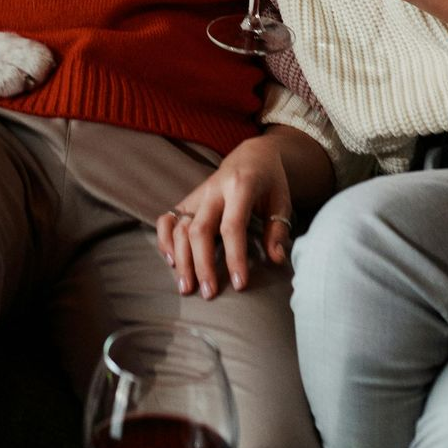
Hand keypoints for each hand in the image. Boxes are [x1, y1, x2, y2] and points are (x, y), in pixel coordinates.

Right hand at [156, 136, 294, 298]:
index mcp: (240, 186)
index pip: (232, 226)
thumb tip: (276, 260)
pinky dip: (164, 240)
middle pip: (199, 230)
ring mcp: (197, 194)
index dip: (234, 257)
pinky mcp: (187, 200)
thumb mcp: (282, 201)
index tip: (239, 284)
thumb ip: (278, 229)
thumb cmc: (270, 181)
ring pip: (180, 227)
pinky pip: (167, 219)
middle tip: (208, 293)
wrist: (251, 154)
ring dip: (181, 259)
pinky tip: (171, 262)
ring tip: (186, 287)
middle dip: (202, 264)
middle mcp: (213, 190)